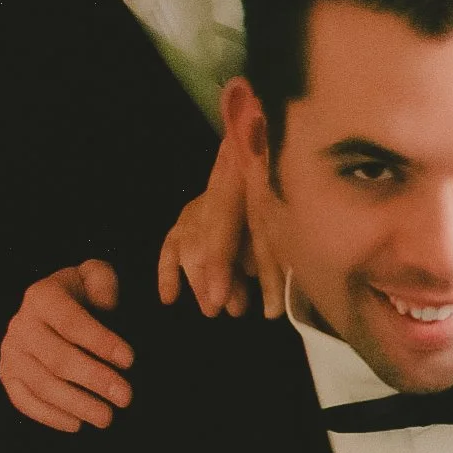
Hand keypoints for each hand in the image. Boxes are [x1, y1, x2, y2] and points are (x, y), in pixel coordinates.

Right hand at [0, 260, 130, 432]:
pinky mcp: (7, 376)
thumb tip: (107, 304)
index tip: (130, 360)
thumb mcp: (95, 276)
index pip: (71, 322)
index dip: (100, 341)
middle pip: (57, 358)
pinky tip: (77, 424)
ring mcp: (11, 352)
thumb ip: (103, 281)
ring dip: (76, 404)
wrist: (54, 307)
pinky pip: (23, 401)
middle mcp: (20, 324)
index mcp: (42, 297)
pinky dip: (49, 416)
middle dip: (94, 379)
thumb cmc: (83, 294)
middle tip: (126, 397)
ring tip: (107, 418)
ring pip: (41, 384)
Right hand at [157, 124, 283, 319]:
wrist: (262, 140)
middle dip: (213, 284)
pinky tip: (168, 298)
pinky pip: (172, 244)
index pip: (221, 237)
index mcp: (238, 190)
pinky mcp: (189, 213)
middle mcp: (211, 198)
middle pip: (202, 247)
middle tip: (230, 312)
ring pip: (187, 247)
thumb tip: (271, 304)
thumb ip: (276, 256)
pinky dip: (168, 271)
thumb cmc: (279, 179)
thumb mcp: (285, 214)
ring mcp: (196, 205)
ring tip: (214, 309)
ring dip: (199, 281)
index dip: (219, 271)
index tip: (219, 301)